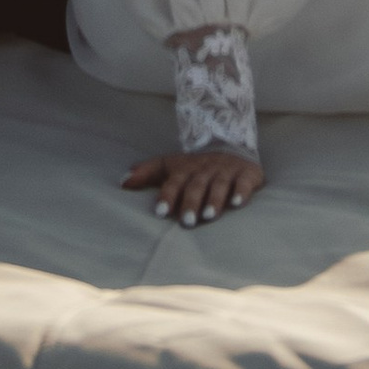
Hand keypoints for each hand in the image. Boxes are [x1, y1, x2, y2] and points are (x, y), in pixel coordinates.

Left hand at [123, 141, 263, 224]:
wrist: (231, 146)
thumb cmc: (196, 166)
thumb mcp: (171, 165)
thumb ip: (148, 173)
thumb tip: (122, 182)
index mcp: (187, 168)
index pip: (174, 181)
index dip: (168, 195)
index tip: (160, 212)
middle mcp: (205, 169)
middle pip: (197, 185)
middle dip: (191, 202)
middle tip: (187, 222)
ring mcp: (226, 170)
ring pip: (219, 184)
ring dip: (214, 199)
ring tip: (209, 216)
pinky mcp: (246, 173)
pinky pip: (244, 182)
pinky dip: (241, 192)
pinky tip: (236, 204)